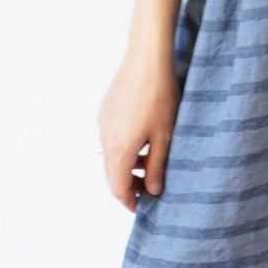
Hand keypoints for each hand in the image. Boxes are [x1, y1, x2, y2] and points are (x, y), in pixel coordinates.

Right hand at [97, 51, 182, 209]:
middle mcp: (105, 138)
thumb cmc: (159, 96)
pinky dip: (124, 148)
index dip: (129, 201)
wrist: (146, 59)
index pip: (118, 187)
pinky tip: (143, 141)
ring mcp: (103, 123)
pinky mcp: (105, 110)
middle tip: (150, 188)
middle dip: (129, 185)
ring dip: (127, 165)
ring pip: (111, 156)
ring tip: (151, 163)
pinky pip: (111, 138)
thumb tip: (153, 190)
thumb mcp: (165, 137)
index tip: (142, 207)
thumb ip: (158, 167)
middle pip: (112, 174)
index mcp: (119, 149)